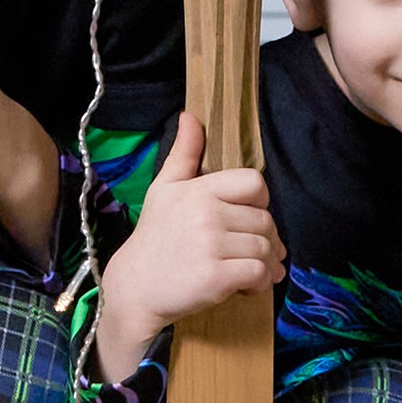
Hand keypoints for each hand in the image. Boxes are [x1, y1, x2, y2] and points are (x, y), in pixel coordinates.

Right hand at [93, 109, 286, 383]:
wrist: (135, 287)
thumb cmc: (154, 235)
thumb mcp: (164, 187)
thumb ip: (184, 153)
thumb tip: (189, 115)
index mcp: (199, 189)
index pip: (254, 183)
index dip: (259, 201)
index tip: (247, 216)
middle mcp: (207, 213)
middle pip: (265, 220)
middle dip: (266, 238)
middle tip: (252, 250)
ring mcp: (212, 246)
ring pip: (266, 248)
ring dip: (267, 263)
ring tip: (252, 269)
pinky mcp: (216, 278)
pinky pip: (259, 273)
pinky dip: (261, 282)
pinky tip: (247, 285)